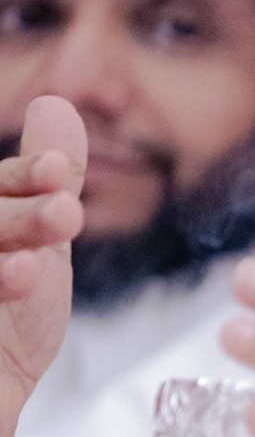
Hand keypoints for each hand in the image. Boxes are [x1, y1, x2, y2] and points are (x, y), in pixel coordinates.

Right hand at [0, 95, 85, 436]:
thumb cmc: (7, 330)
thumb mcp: (37, 247)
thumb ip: (46, 182)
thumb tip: (57, 106)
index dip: (22, 176)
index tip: (60, 175)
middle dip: (19, 212)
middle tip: (65, 215)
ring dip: (6, 235)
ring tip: (44, 254)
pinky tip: (22, 277)